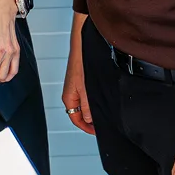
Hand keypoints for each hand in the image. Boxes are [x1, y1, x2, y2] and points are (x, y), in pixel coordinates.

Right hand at [62, 13, 93, 134]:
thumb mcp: (86, 89)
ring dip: (94, 109)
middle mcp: (71, 93)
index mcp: (69, 98)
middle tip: (104, 123)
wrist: (83, 43)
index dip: (87, 128)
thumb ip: (87, 106)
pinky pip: (89, 95)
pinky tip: (104, 97)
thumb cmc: (81, 63)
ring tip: (106, 112)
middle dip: (91, 119)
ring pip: (85, 104)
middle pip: (80, 113)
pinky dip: (95, 99)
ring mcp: (77, 86)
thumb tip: (89, 119)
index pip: (76, 119)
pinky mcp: (83, 80)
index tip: (98, 131)